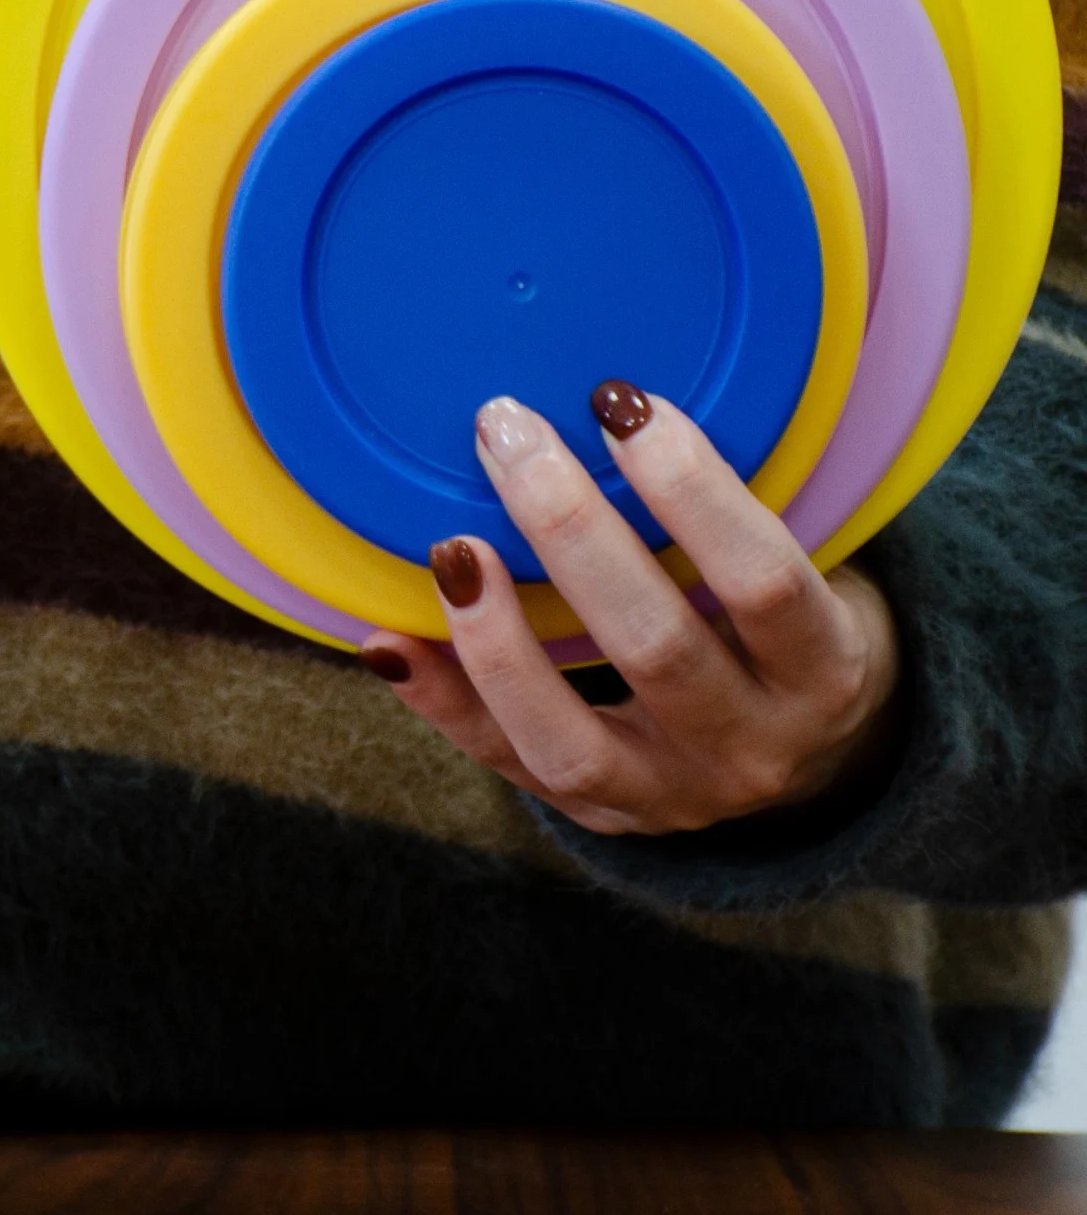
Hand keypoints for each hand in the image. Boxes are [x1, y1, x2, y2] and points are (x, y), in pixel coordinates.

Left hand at [358, 382, 899, 835]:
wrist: (806, 756)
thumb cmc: (785, 624)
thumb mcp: (805, 566)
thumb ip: (730, 507)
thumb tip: (609, 400)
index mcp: (824, 670)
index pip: (764, 580)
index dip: (693, 491)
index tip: (617, 401)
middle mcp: (752, 748)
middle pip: (655, 647)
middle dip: (571, 530)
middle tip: (506, 430)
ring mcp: (669, 796)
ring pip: (568, 737)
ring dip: (496, 639)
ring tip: (450, 547)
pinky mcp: (596, 814)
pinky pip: (504, 764)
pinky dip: (441, 701)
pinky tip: (389, 640)